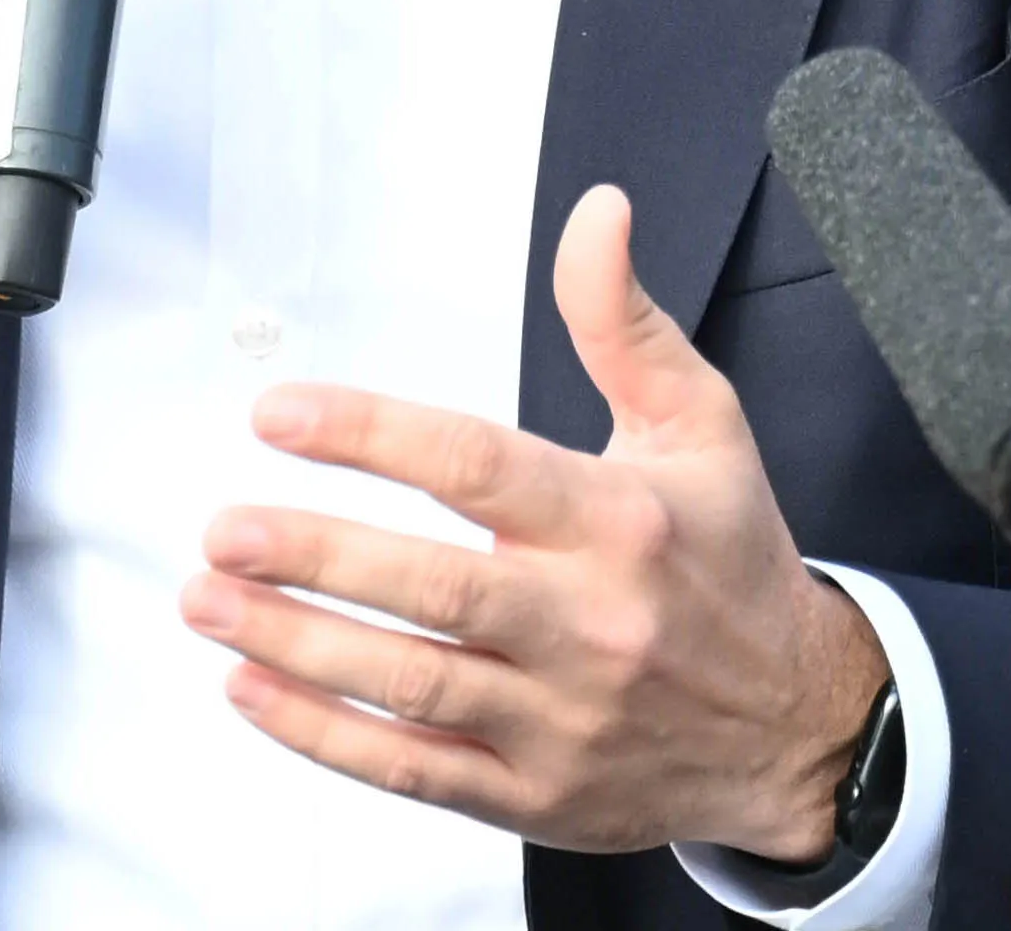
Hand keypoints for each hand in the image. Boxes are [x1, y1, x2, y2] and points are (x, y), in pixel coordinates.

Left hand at [180, 184, 888, 860]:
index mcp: (620, 521)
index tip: (281, 414)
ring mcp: (561, 720)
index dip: (368, 435)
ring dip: (296, 644)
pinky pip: (414, 770)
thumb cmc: (733, 557)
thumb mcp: (699, 420)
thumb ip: (621, 316)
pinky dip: (326, 736)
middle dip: (311, 554)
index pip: (475, 465)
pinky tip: (257, 692)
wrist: (799, 725)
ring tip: (210, 603)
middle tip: (224, 529)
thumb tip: (597, 212)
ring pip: (410, 683)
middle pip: (429, 584)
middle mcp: (590, 623)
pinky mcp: (537, 798)